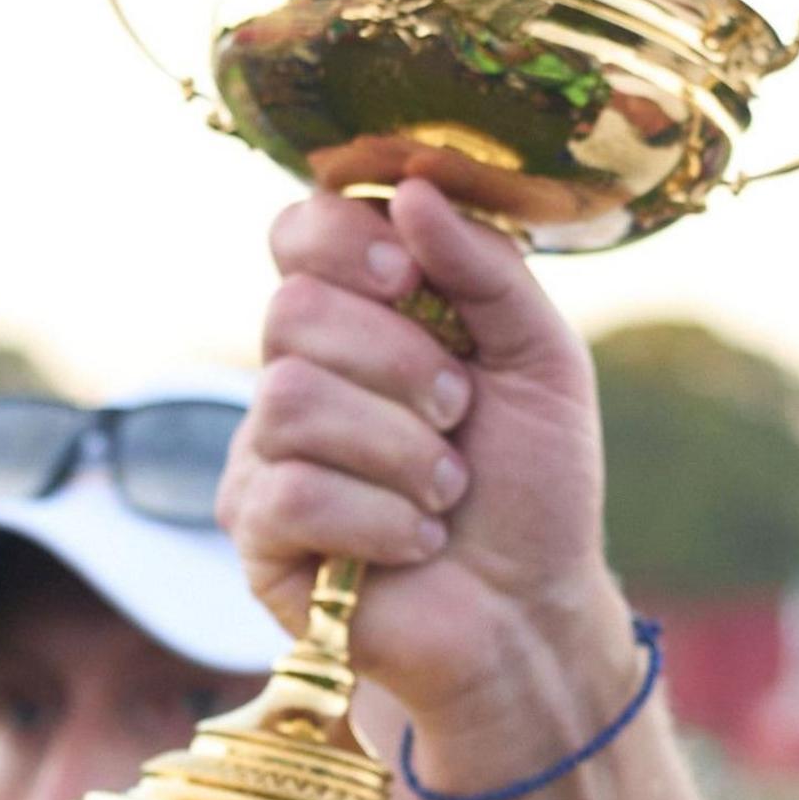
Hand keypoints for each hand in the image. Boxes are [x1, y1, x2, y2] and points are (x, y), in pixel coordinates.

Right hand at [219, 182, 628, 762]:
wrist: (533, 610)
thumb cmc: (534, 486)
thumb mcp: (542, 363)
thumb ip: (489, 271)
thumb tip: (413, 188)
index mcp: (362, 319)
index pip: (299, 232)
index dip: (343, 241)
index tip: (407, 277)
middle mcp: (297, 372)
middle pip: (294, 312)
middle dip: (402, 364)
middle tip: (460, 416)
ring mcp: (266, 451)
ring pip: (290, 400)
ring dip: (403, 451)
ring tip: (448, 490)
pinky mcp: (257, 531)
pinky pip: (291, 492)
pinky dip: (380, 519)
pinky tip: (415, 542)